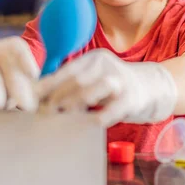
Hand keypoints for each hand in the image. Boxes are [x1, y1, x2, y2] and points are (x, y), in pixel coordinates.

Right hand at [0, 36, 39, 110]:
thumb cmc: (18, 74)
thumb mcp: (30, 74)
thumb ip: (41, 82)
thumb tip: (49, 100)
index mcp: (16, 47)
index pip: (21, 52)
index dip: (27, 62)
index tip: (34, 74)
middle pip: (7, 67)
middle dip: (16, 87)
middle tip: (27, 105)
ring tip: (1, 105)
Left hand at [35, 49, 177, 126]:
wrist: (153, 88)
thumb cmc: (115, 87)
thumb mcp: (95, 78)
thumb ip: (72, 84)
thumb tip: (39, 96)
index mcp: (94, 59)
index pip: (66, 70)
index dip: (47, 85)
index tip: (31, 98)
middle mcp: (107, 66)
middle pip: (76, 80)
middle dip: (56, 97)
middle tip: (43, 112)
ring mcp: (121, 81)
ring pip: (92, 90)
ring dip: (73, 104)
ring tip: (61, 116)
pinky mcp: (132, 99)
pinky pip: (111, 110)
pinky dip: (97, 118)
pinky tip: (86, 125)